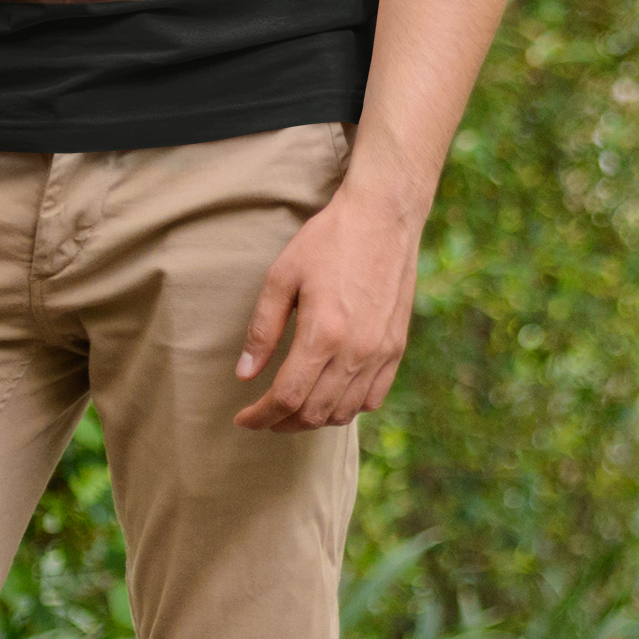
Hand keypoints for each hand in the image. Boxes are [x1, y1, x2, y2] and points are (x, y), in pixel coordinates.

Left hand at [233, 183, 417, 431]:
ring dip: (313, 419)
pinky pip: (372, 398)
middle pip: (313, 413)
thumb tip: (244, 375)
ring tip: (292, 408)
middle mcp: (355, 352)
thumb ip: (262, 329)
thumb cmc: (328, 240)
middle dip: (282, 422)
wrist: (383, 216)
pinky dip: (347, 408)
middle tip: (263, 414)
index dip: (260, 416)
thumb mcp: (282, 276)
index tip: (242, 418)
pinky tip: (330, 396)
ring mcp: (380, 353)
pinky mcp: (396, 348)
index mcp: (323, 335)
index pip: (286, 398)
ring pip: (343, 413)